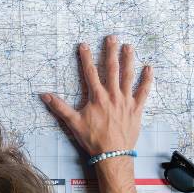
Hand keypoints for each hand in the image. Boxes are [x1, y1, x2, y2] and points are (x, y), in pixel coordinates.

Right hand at [40, 35, 152, 155]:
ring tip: (129, 46)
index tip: (84, 45)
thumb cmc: (92, 139)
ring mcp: (126, 101)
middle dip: (110, 51)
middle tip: (112, 37)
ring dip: (128, 60)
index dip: (86, 57)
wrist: (112, 155)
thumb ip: (59, 107)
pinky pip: (144, 92)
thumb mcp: (73, 122)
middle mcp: (113, 95)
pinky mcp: (136, 109)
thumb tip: (44, 95)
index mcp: (97, 97)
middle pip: (112, 69)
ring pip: (128, 76)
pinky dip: (147, 80)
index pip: (90, 72)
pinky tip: (149, 68)